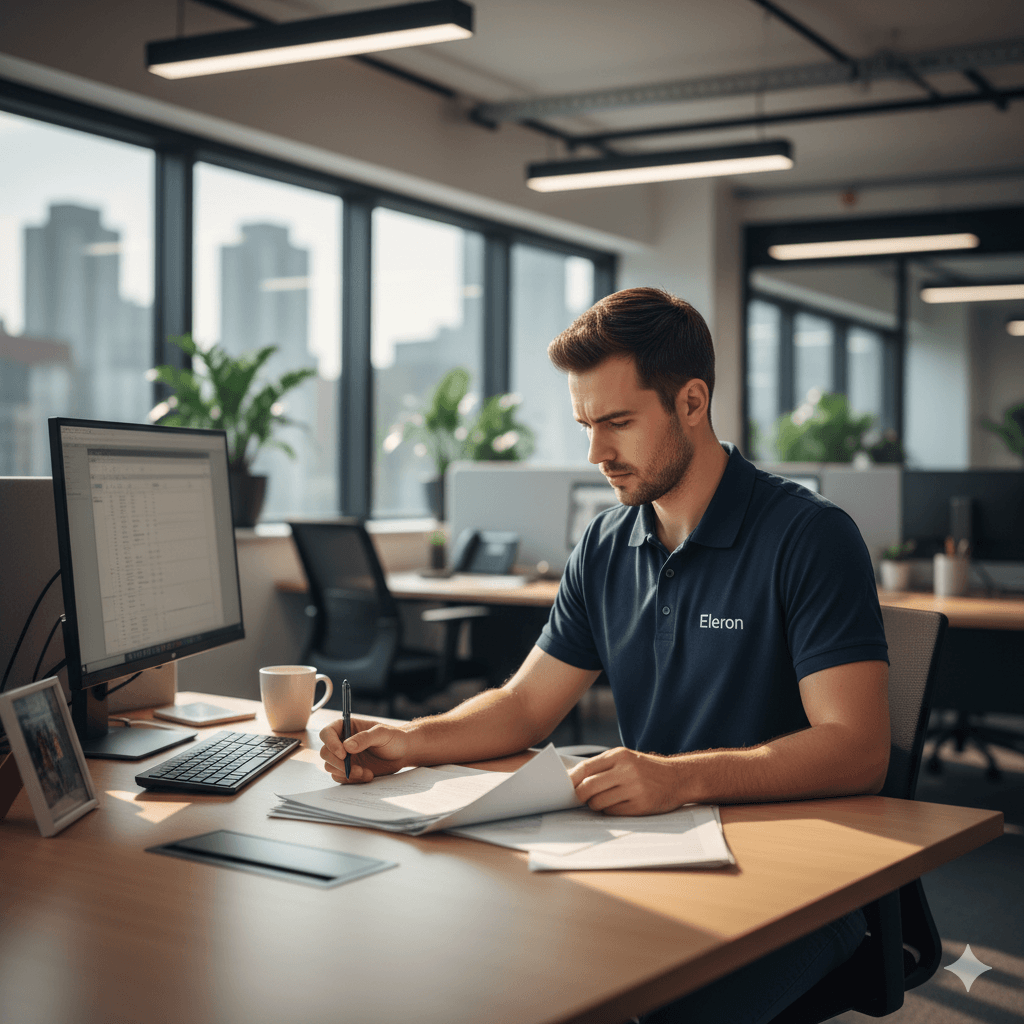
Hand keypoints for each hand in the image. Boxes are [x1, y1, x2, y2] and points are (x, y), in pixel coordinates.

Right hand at [319, 716, 411, 783]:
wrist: (402, 753)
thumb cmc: (394, 738)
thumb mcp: (382, 733)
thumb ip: (365, 738)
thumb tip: (347, 746)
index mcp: (346, 727)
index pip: (327, 733)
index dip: (330, 743)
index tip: (343, 753)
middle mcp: (342, 742)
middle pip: (325, 753)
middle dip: (337, 763)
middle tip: (352, 768)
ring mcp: (345, 758)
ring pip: (330, 767)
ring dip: (346, 773)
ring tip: (365, 772)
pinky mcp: (349, 770)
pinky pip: (340, 778)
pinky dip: (352, 780)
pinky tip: (368, 775)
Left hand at [568, 747, 684, 815]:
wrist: (678, 777)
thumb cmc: (645, 768)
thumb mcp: (626, 758)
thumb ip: (602, 766)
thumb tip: (573, 778)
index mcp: (619, 755)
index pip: (585, 768)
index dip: (571, 779)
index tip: (565, 786)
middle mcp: (626, 771)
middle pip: (588, 787)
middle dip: (580, 795)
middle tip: (582, 797)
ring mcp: (634, 789)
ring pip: (598, 802)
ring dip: (594, 804)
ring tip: (602, 800)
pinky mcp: (640, 805)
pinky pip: (612, 812)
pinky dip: (609, 810)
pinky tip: (616, 804)